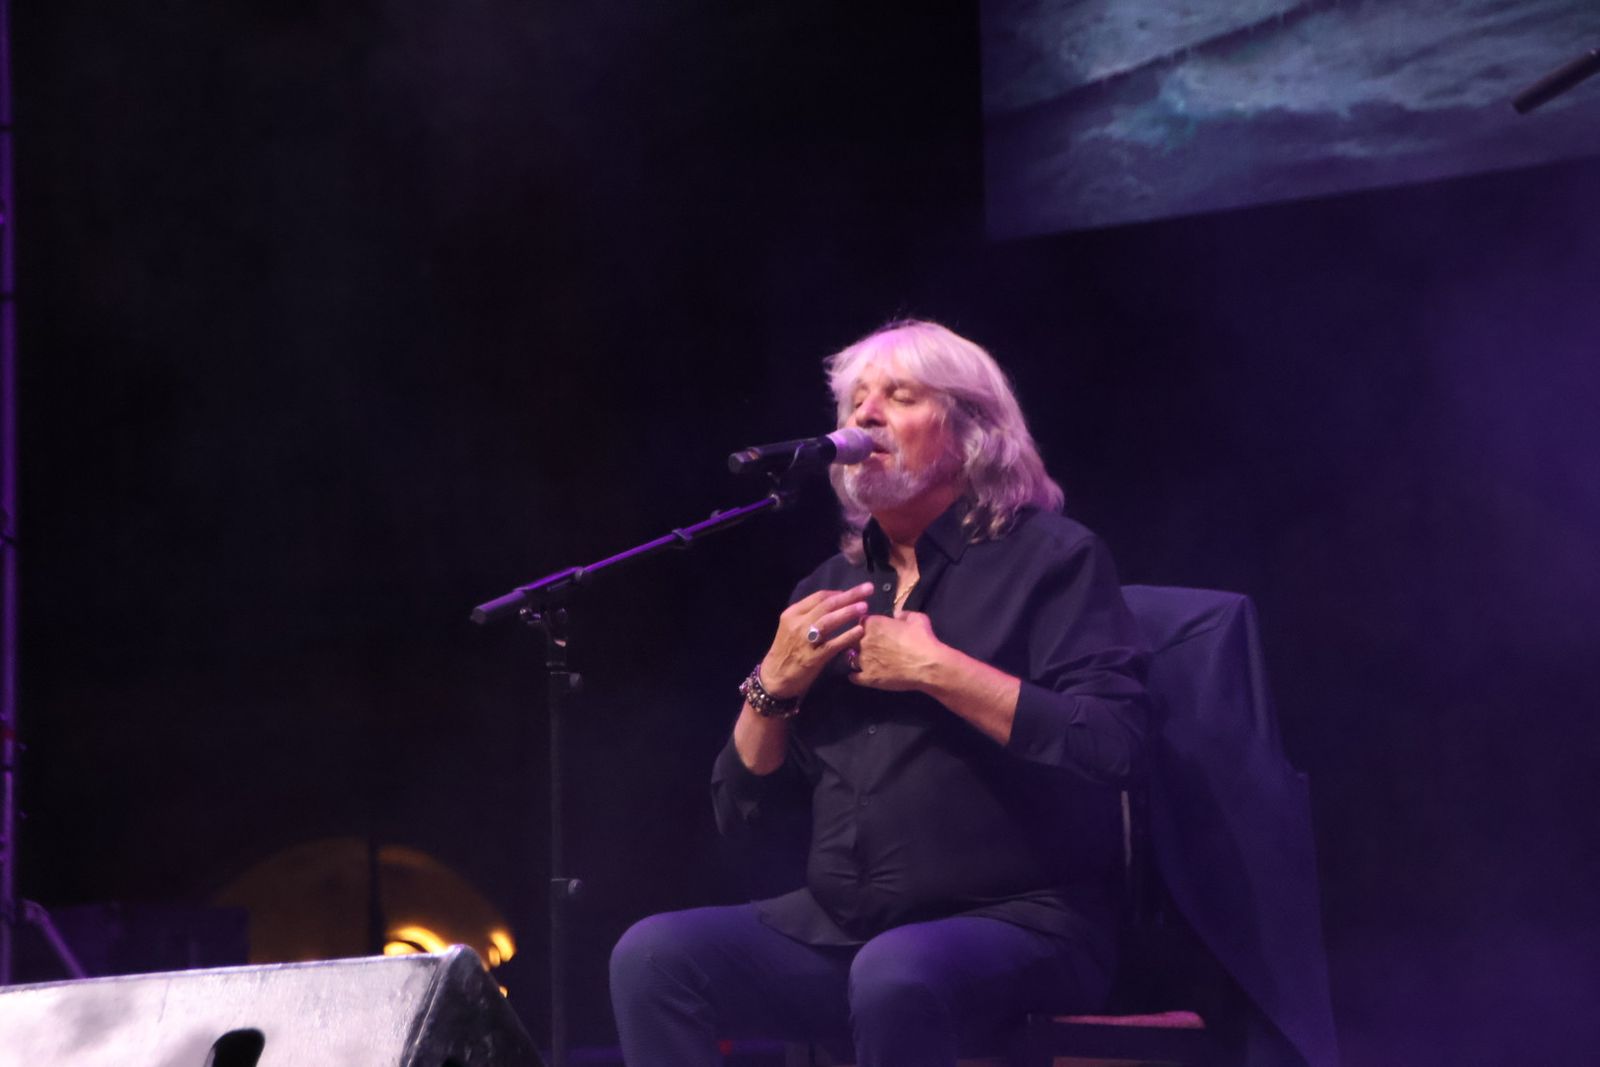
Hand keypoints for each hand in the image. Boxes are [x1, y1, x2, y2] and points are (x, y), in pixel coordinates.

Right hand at [758, 583, 871, 698]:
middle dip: (849, 596)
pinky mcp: (812, 658)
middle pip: (827, 605)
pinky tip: (859, 631)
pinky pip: (833, 644)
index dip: (839, 593)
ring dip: (848, 612)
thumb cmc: (787, 651)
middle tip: (868, 589)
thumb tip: (836, 603)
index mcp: (793, 614)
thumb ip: (810, 615)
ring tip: (864, 607)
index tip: (855, 592)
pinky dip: (847, 636)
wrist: (774, 677)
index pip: (819, 597)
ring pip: (828, 621)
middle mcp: (798, 624)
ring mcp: (805, 641)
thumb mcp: (792, 627)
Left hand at [849, 611, 947, 691]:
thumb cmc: (923, 639)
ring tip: (863, 660)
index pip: (860, 621)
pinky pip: (854, 677)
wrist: (928, 665)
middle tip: (867, 645)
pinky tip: (858, 676)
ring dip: (855, 657)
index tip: (872, 629)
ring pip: (850, 658)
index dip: (866, 625)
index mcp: (873, 624)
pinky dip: (855, 676)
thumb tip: (897, 615)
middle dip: (857, 641)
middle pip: (852, 639)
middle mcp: (863, 641)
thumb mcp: (917, 618)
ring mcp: (864, 660)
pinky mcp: (867, 678)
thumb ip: (903, 614)